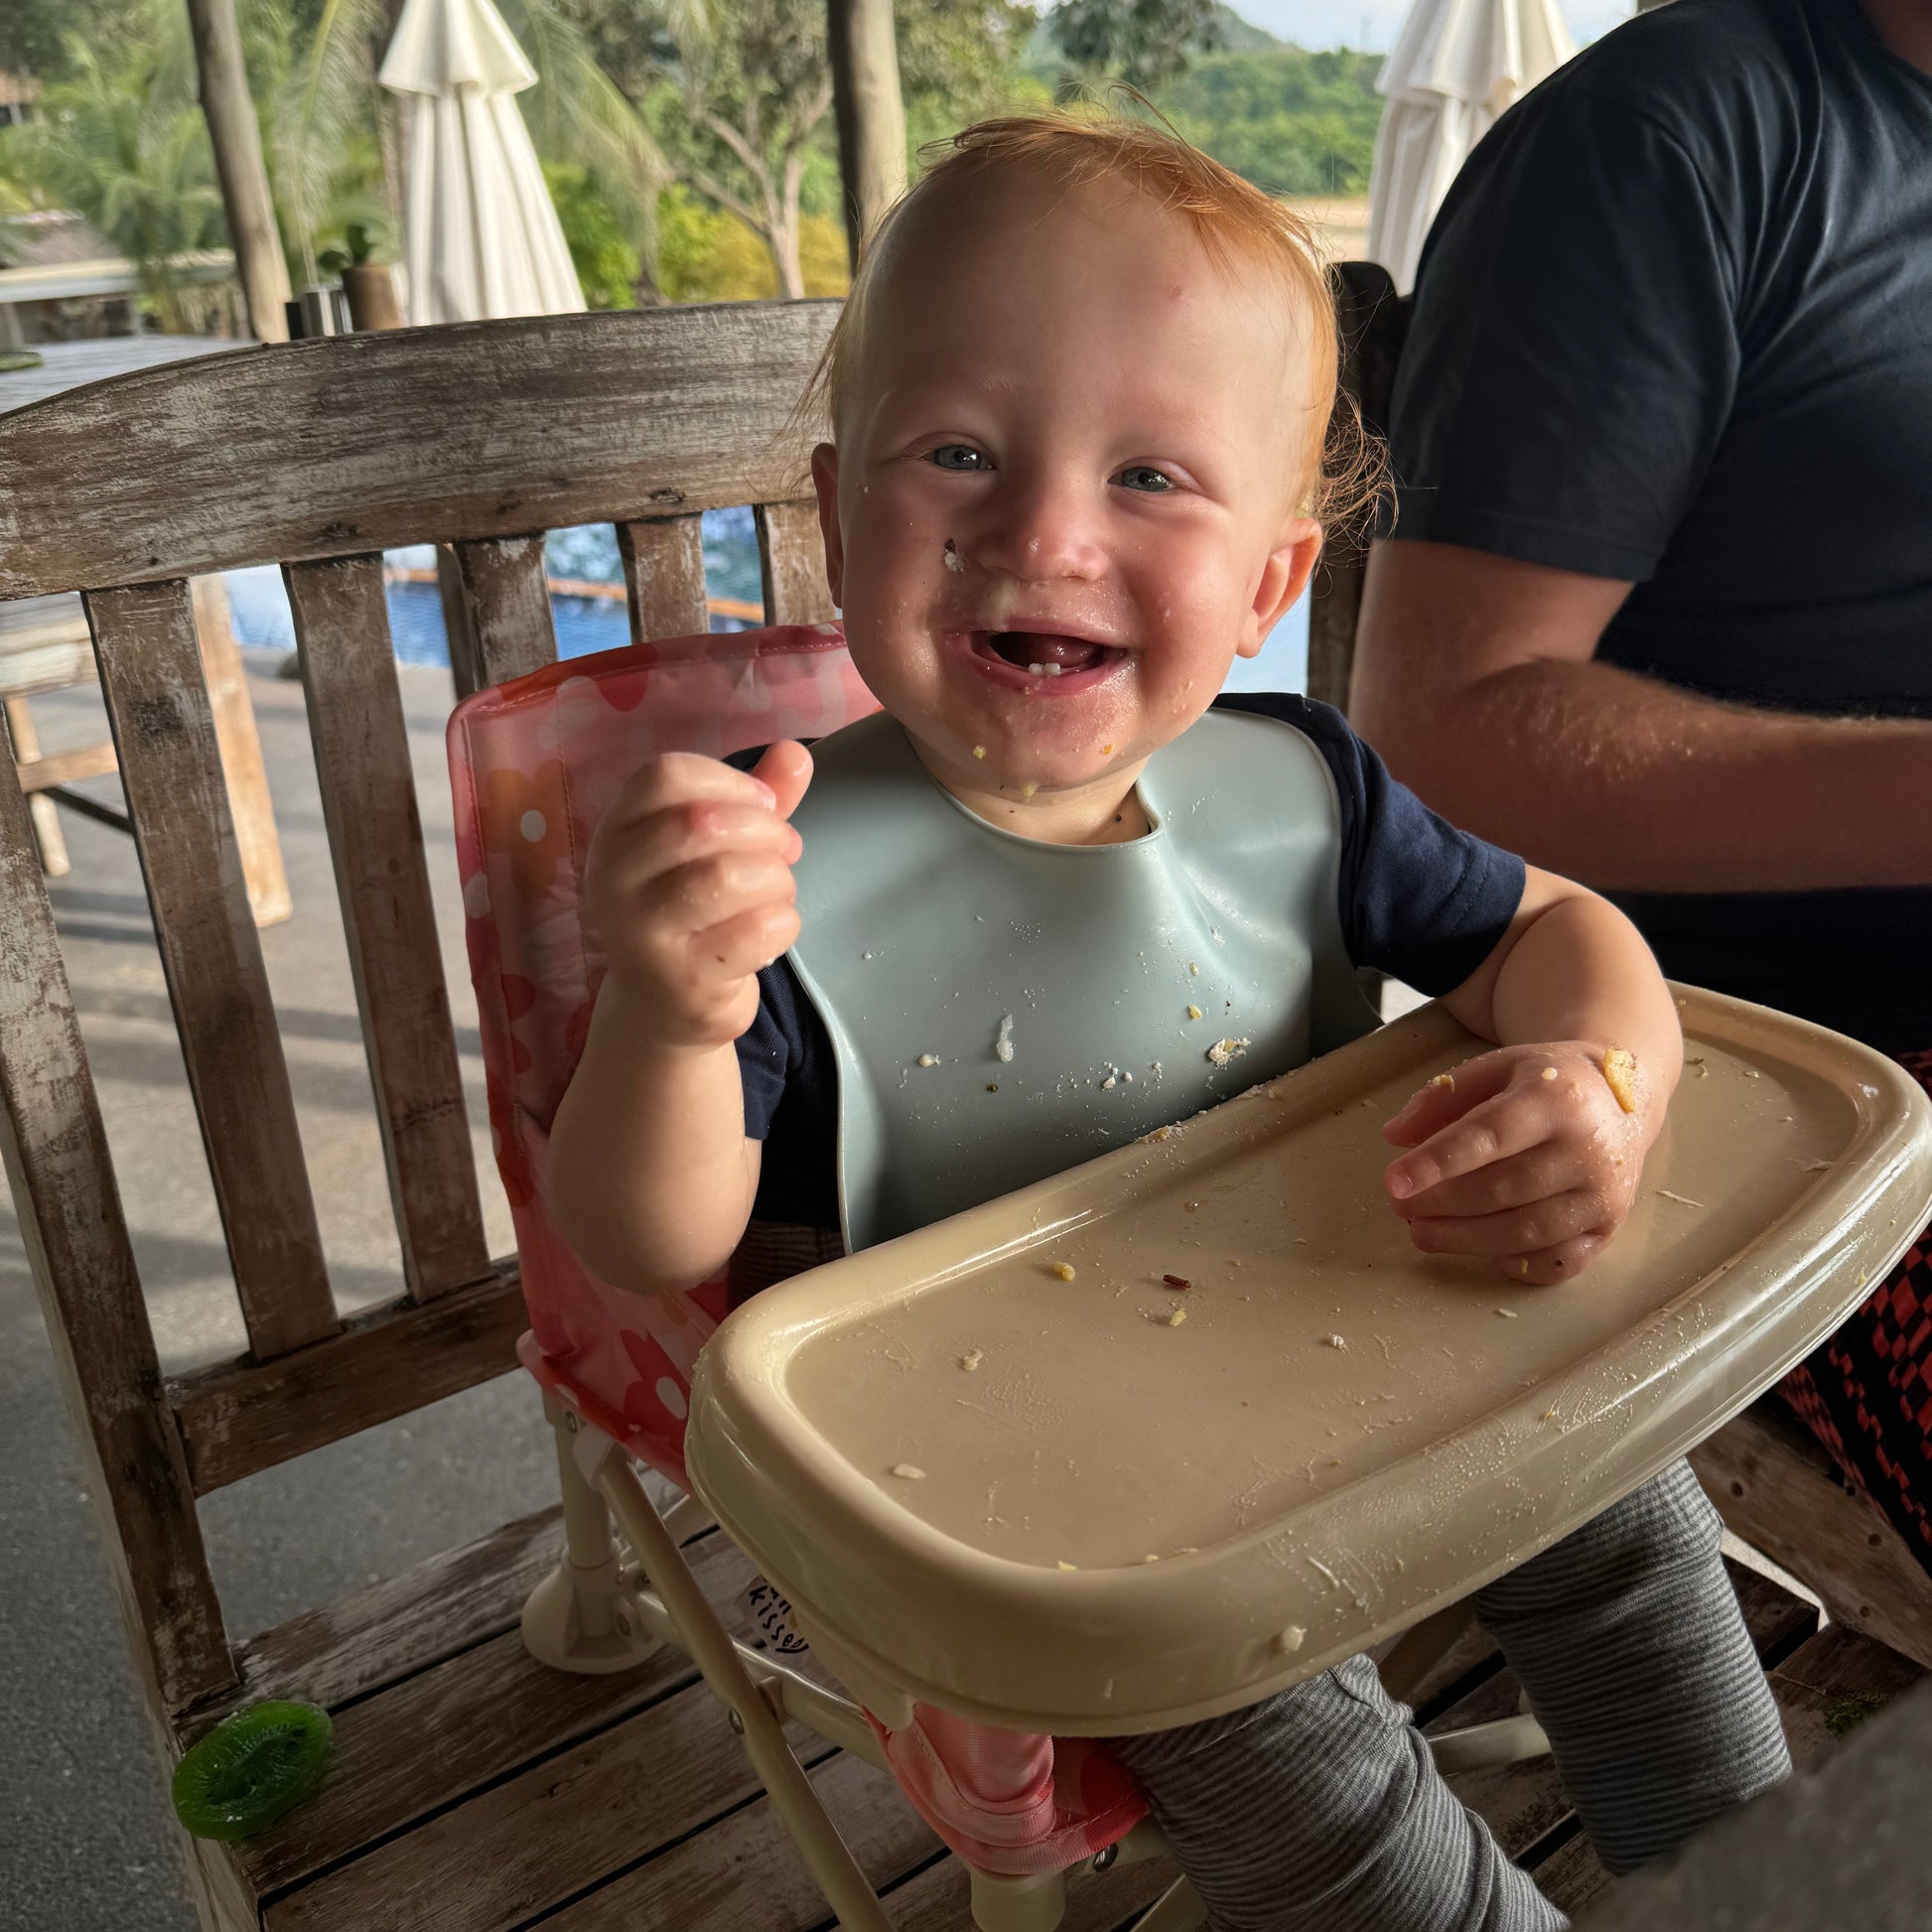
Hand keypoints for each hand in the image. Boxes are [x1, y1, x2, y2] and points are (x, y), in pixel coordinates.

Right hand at [582, 741, 812, 1049]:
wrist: (665, 1009)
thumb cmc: (694, 913)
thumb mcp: (716, 848)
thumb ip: (753, 800)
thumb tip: (796, 754)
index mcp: (616, 832)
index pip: (665, 775)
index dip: (730, 782)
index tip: (763, 806)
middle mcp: (614, 879)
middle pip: (700, 822)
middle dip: (766, 831)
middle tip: (787, 851)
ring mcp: (642, 934)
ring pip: (728, 876)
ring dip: (777, 878)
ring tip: (778, 891)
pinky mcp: (682, 979)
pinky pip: (755, 930)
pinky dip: (784, 922)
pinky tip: (774, 929)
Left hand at [1380, 1042, 1645, 1284]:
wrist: (1623, 1100)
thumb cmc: (1547, 1085)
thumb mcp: (1495, 1068)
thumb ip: (1442, 1098)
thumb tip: (1394, 1136)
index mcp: (1554, 1099)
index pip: (1488, 1135)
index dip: (1437, 1162)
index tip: (1393, 1181)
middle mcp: (1587, 1148)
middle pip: (1504, 1189)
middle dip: (1442, 1204)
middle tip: (1400, 1206)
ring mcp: (1603, 1194)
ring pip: (1527, 1232)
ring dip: (1465, 1239)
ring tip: (1422, 1232)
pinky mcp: (1610, 1228)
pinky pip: (1557, 1262)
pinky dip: (1515, 1264)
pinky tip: (1480, 1251)